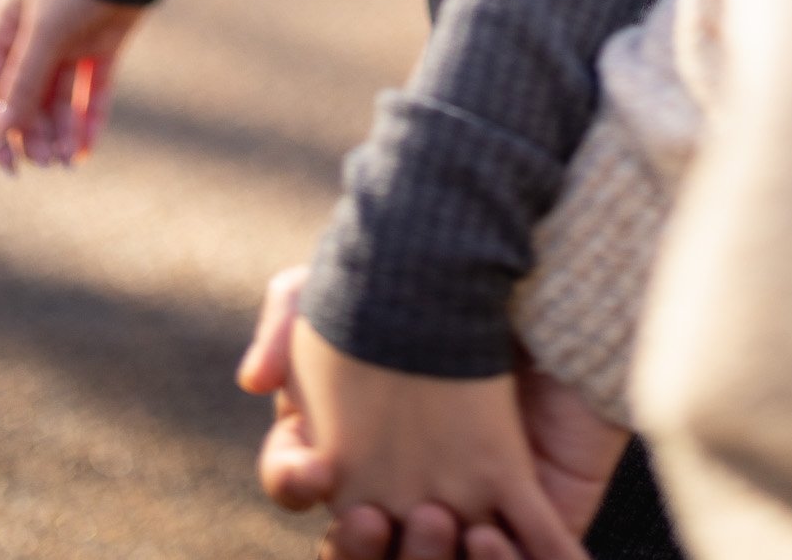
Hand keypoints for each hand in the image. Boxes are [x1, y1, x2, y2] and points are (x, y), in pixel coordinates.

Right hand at [0, 0, 142, 171]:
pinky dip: (88, 121)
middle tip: (47, 162)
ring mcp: (70, 43)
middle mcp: (35, 38)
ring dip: (60, 133)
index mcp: (6, 27)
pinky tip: (85, 151)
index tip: (4, 163)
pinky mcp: (103, 46)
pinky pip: (91, 91)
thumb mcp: (43, 32)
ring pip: (58, 100)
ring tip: (67, 162)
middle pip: (25, 99)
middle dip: (32, 134)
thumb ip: (21, 83)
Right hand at [240, 268, 626, 558]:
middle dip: (361, 548)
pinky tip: (492, 539)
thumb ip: (285, 320)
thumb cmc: (433, 273)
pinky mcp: (533, 506)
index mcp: (346, 436)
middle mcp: (398, 480)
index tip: (316, 464)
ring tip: (451, 525)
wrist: (537, 261)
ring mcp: (465, 502)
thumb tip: (254, 383)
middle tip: (377, 516)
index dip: (295, 482)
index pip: (297, 482)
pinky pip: (525, 558)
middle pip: (358, 550)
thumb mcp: (348, 281)